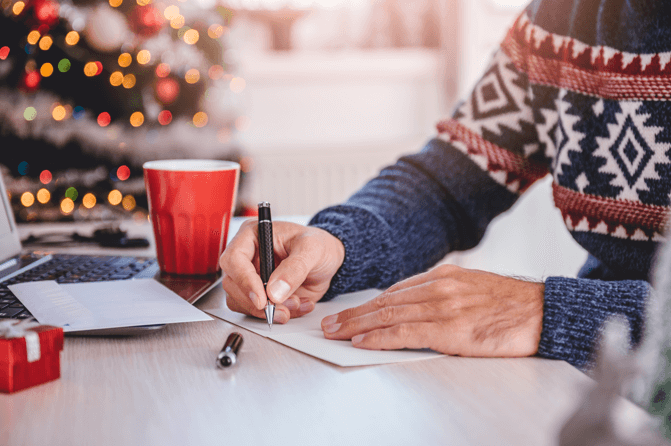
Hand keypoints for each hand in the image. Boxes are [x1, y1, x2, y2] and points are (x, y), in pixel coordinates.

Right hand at [219, 220, 344, 323]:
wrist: (328, 260)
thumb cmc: (317, 245)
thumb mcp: (312, 249)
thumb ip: (295, 269)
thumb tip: (274, 292)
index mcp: (252, 236)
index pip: (234, 259)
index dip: (245, 281)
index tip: (262, 299)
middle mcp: (247, 256)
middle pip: (233, 284)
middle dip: (258, 302)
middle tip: (283, 308)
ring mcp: (251, 277)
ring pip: (241, 301)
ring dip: (268, 311)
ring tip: (297, 303)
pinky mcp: (259, 294)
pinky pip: (256, 311)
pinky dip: (278, 314)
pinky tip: (298, 305)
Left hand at [320, 264, 543, 356]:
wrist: (544, 312)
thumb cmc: (511, 305)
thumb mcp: (473, 289)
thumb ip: (443, 295)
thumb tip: (415, 308)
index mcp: (443, 276)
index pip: (395, 291)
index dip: (368, 304)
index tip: (350, 312)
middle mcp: (438, 287)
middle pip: (385, 301)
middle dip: (354, 314)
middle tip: (330, 323)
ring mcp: (443, 306)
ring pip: (388, 315)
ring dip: (357, 325)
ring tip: (336, 333)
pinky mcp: (450, 328)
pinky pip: (405, 332)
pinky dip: (379, 337)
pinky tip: (362, 340)